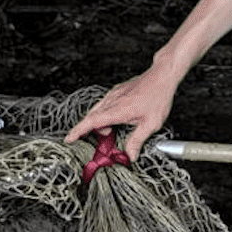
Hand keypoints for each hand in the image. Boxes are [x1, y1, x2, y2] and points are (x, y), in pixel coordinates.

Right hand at [65, 67, 180, 159]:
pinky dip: (104, 114)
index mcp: (117, 110)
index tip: (69, 138)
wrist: (162, 76)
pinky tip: (115, 119)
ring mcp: (114, 94)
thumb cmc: (158, 96)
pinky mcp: (117, 91)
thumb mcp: (151, 124)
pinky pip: (104, 104)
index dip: (78, 131)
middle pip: (92, 117)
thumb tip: (130, 155)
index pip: (91, 122)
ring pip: (98, 110)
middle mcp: (112, 101)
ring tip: (110, 132)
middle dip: (90, 130)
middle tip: (98, 141)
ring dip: (99, 122)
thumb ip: (137, 140)